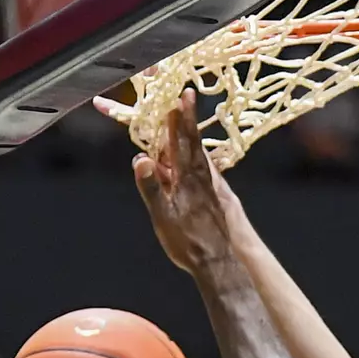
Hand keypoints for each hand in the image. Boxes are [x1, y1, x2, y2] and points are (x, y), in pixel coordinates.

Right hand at [132, 88, 230, 272]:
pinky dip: (195, 156)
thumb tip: (141, 159)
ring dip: (192, 135)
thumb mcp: (163, 216)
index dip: (179, 119)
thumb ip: (152, 187)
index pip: (182, 143)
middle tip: (186, 95)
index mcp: (187, 179)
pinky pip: (202, 169)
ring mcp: (209, 187)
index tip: (179, 97)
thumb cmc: (188, 242)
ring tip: (188, 118)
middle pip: (193, 142)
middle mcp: (201, 178)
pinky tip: (195, 157)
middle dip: (187, 118)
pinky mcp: (212, 197)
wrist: (217, 262)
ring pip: (198, 155)